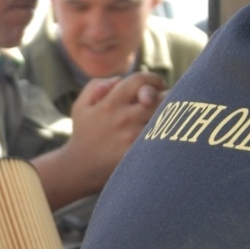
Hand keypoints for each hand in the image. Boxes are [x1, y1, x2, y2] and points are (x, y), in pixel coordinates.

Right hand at [67, 71, 166, 192]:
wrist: (79, 168)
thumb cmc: (84, 134)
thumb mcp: (81, 106)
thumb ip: (96, 86)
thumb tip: (119, 79)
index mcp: (110, 102)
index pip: (140, 80)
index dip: (153, 79)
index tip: (158, 85)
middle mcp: (122, 118)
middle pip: (159, 98)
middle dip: (167, 97)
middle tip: (167, 102)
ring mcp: (131, 137)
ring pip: (164, 119)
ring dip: (170, 116)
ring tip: (168, 117)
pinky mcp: (137, 153)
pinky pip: (160, 138)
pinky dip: (166, 134)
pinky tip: (165, 134)